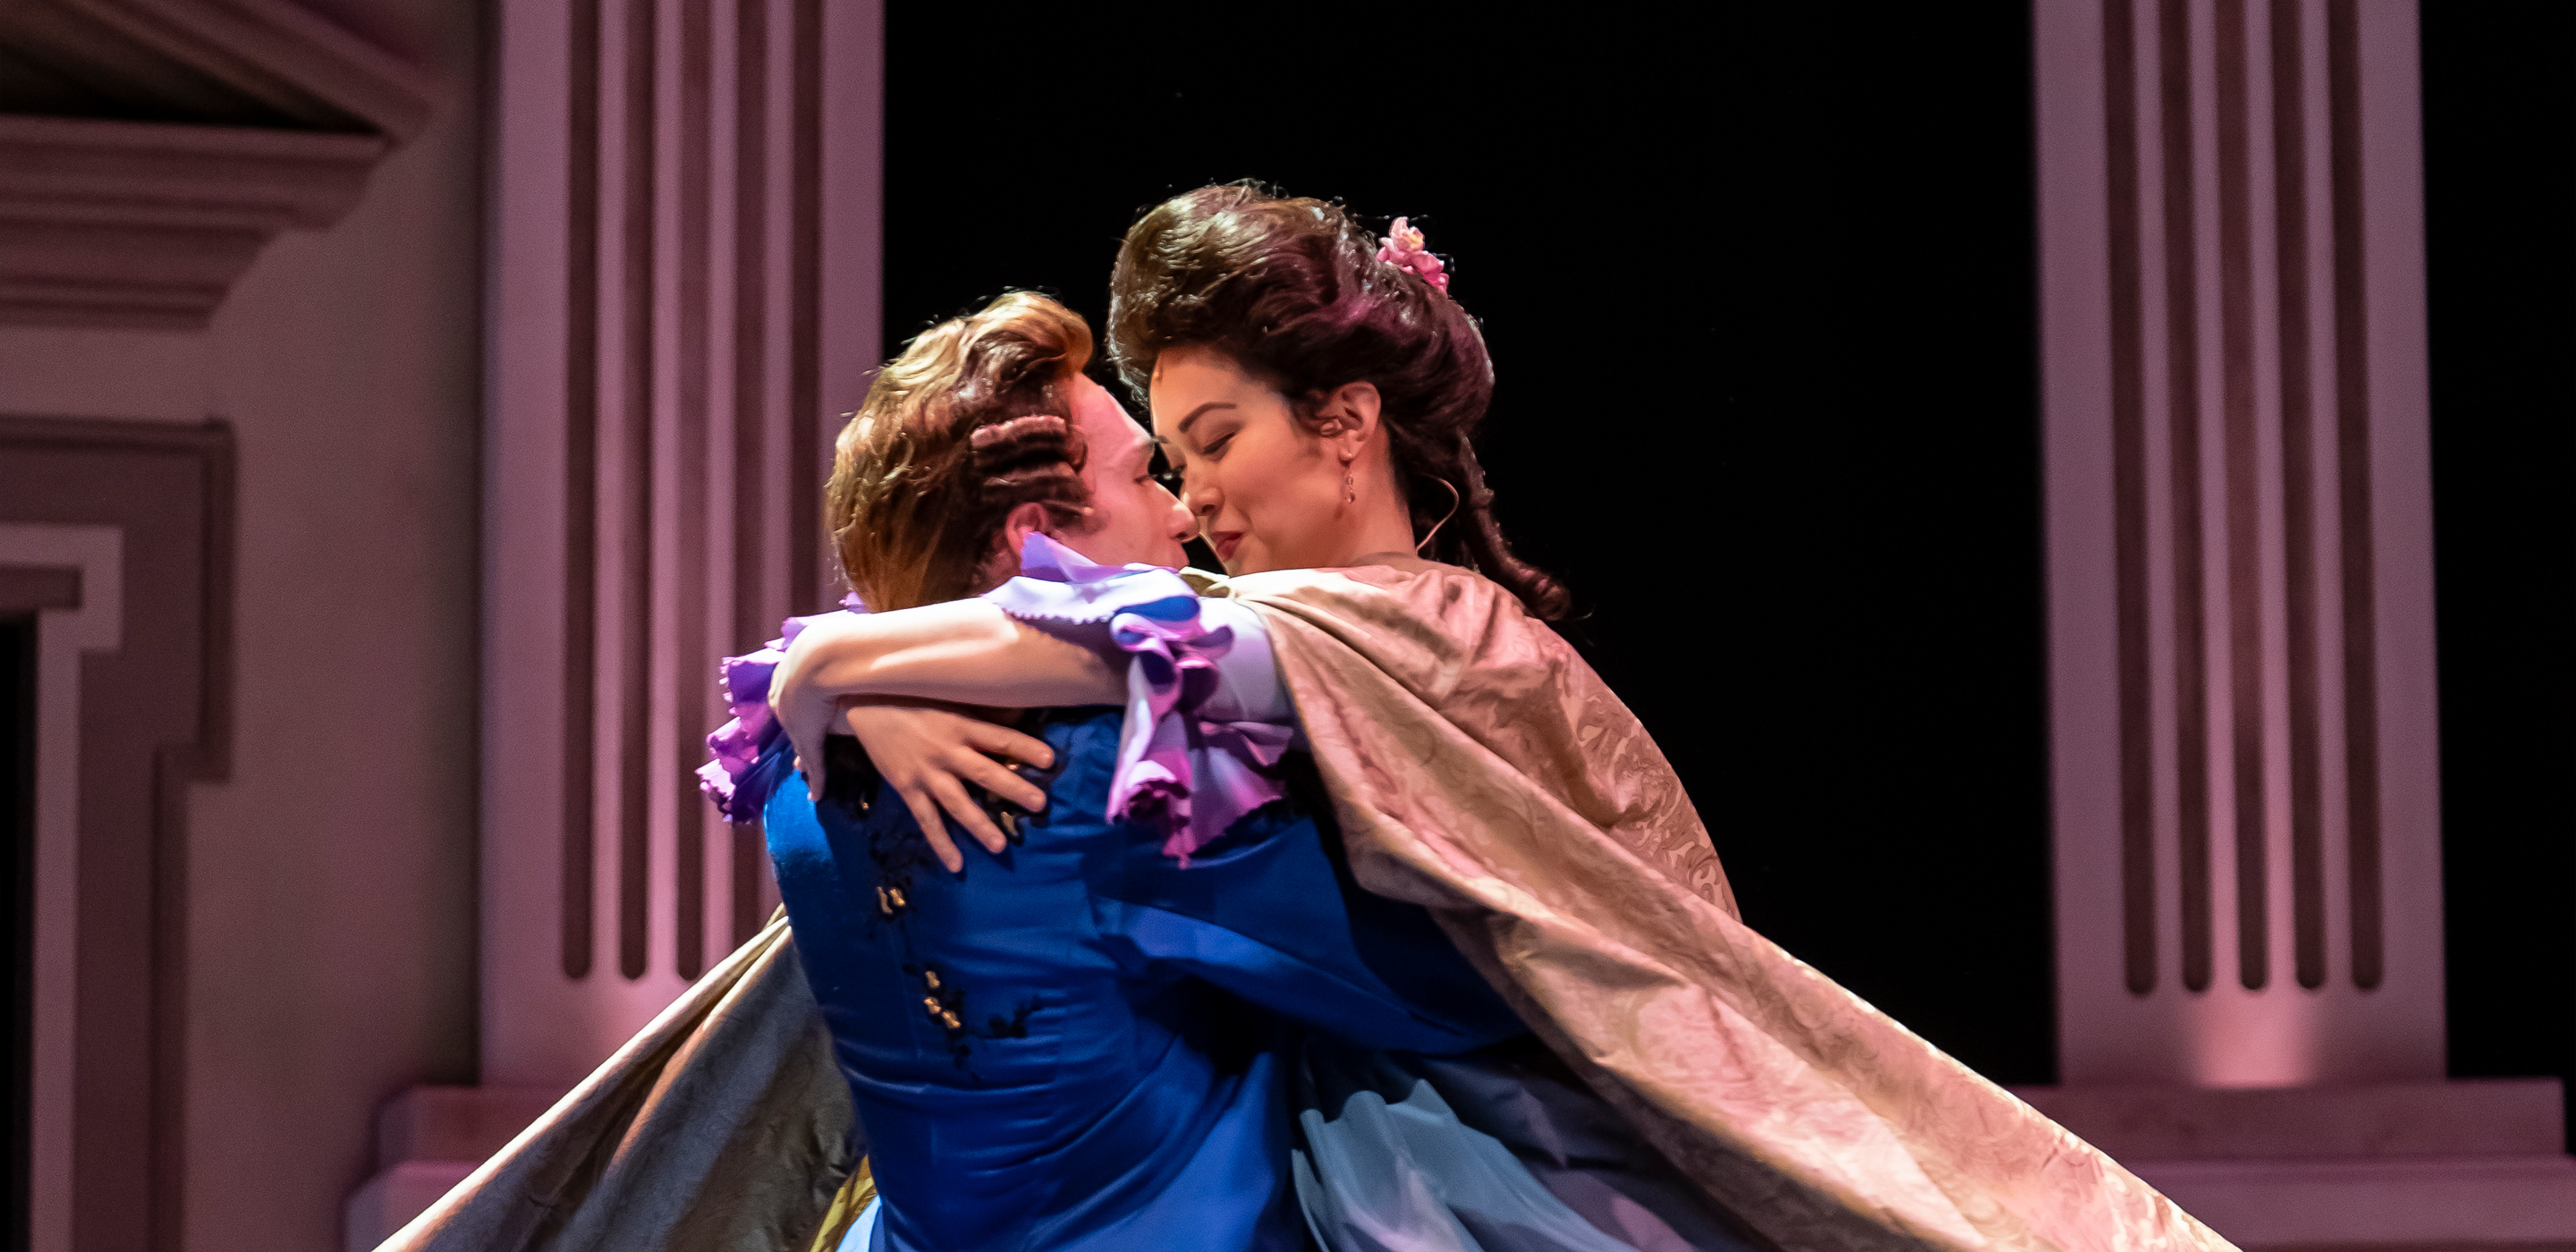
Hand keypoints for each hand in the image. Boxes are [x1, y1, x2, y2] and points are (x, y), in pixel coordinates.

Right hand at [839, 698, 1053, 872]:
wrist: (865, 705)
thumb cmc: (915, 700)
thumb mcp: (948, 700)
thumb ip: (979, 714)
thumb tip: (1018, 716)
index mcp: (960, 724)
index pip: (999, 736)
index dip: (1024, 747)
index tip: (1050, 759)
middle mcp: (946, 749)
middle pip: (985, 772)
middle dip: (1014, 789)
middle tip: (1040, 804)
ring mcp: (926, 772)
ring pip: (957, 802)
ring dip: (980, 825)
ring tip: (1000, 846)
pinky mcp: (907, 787)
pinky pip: (927, 820)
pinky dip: (941, 843)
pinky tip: (956, 864)